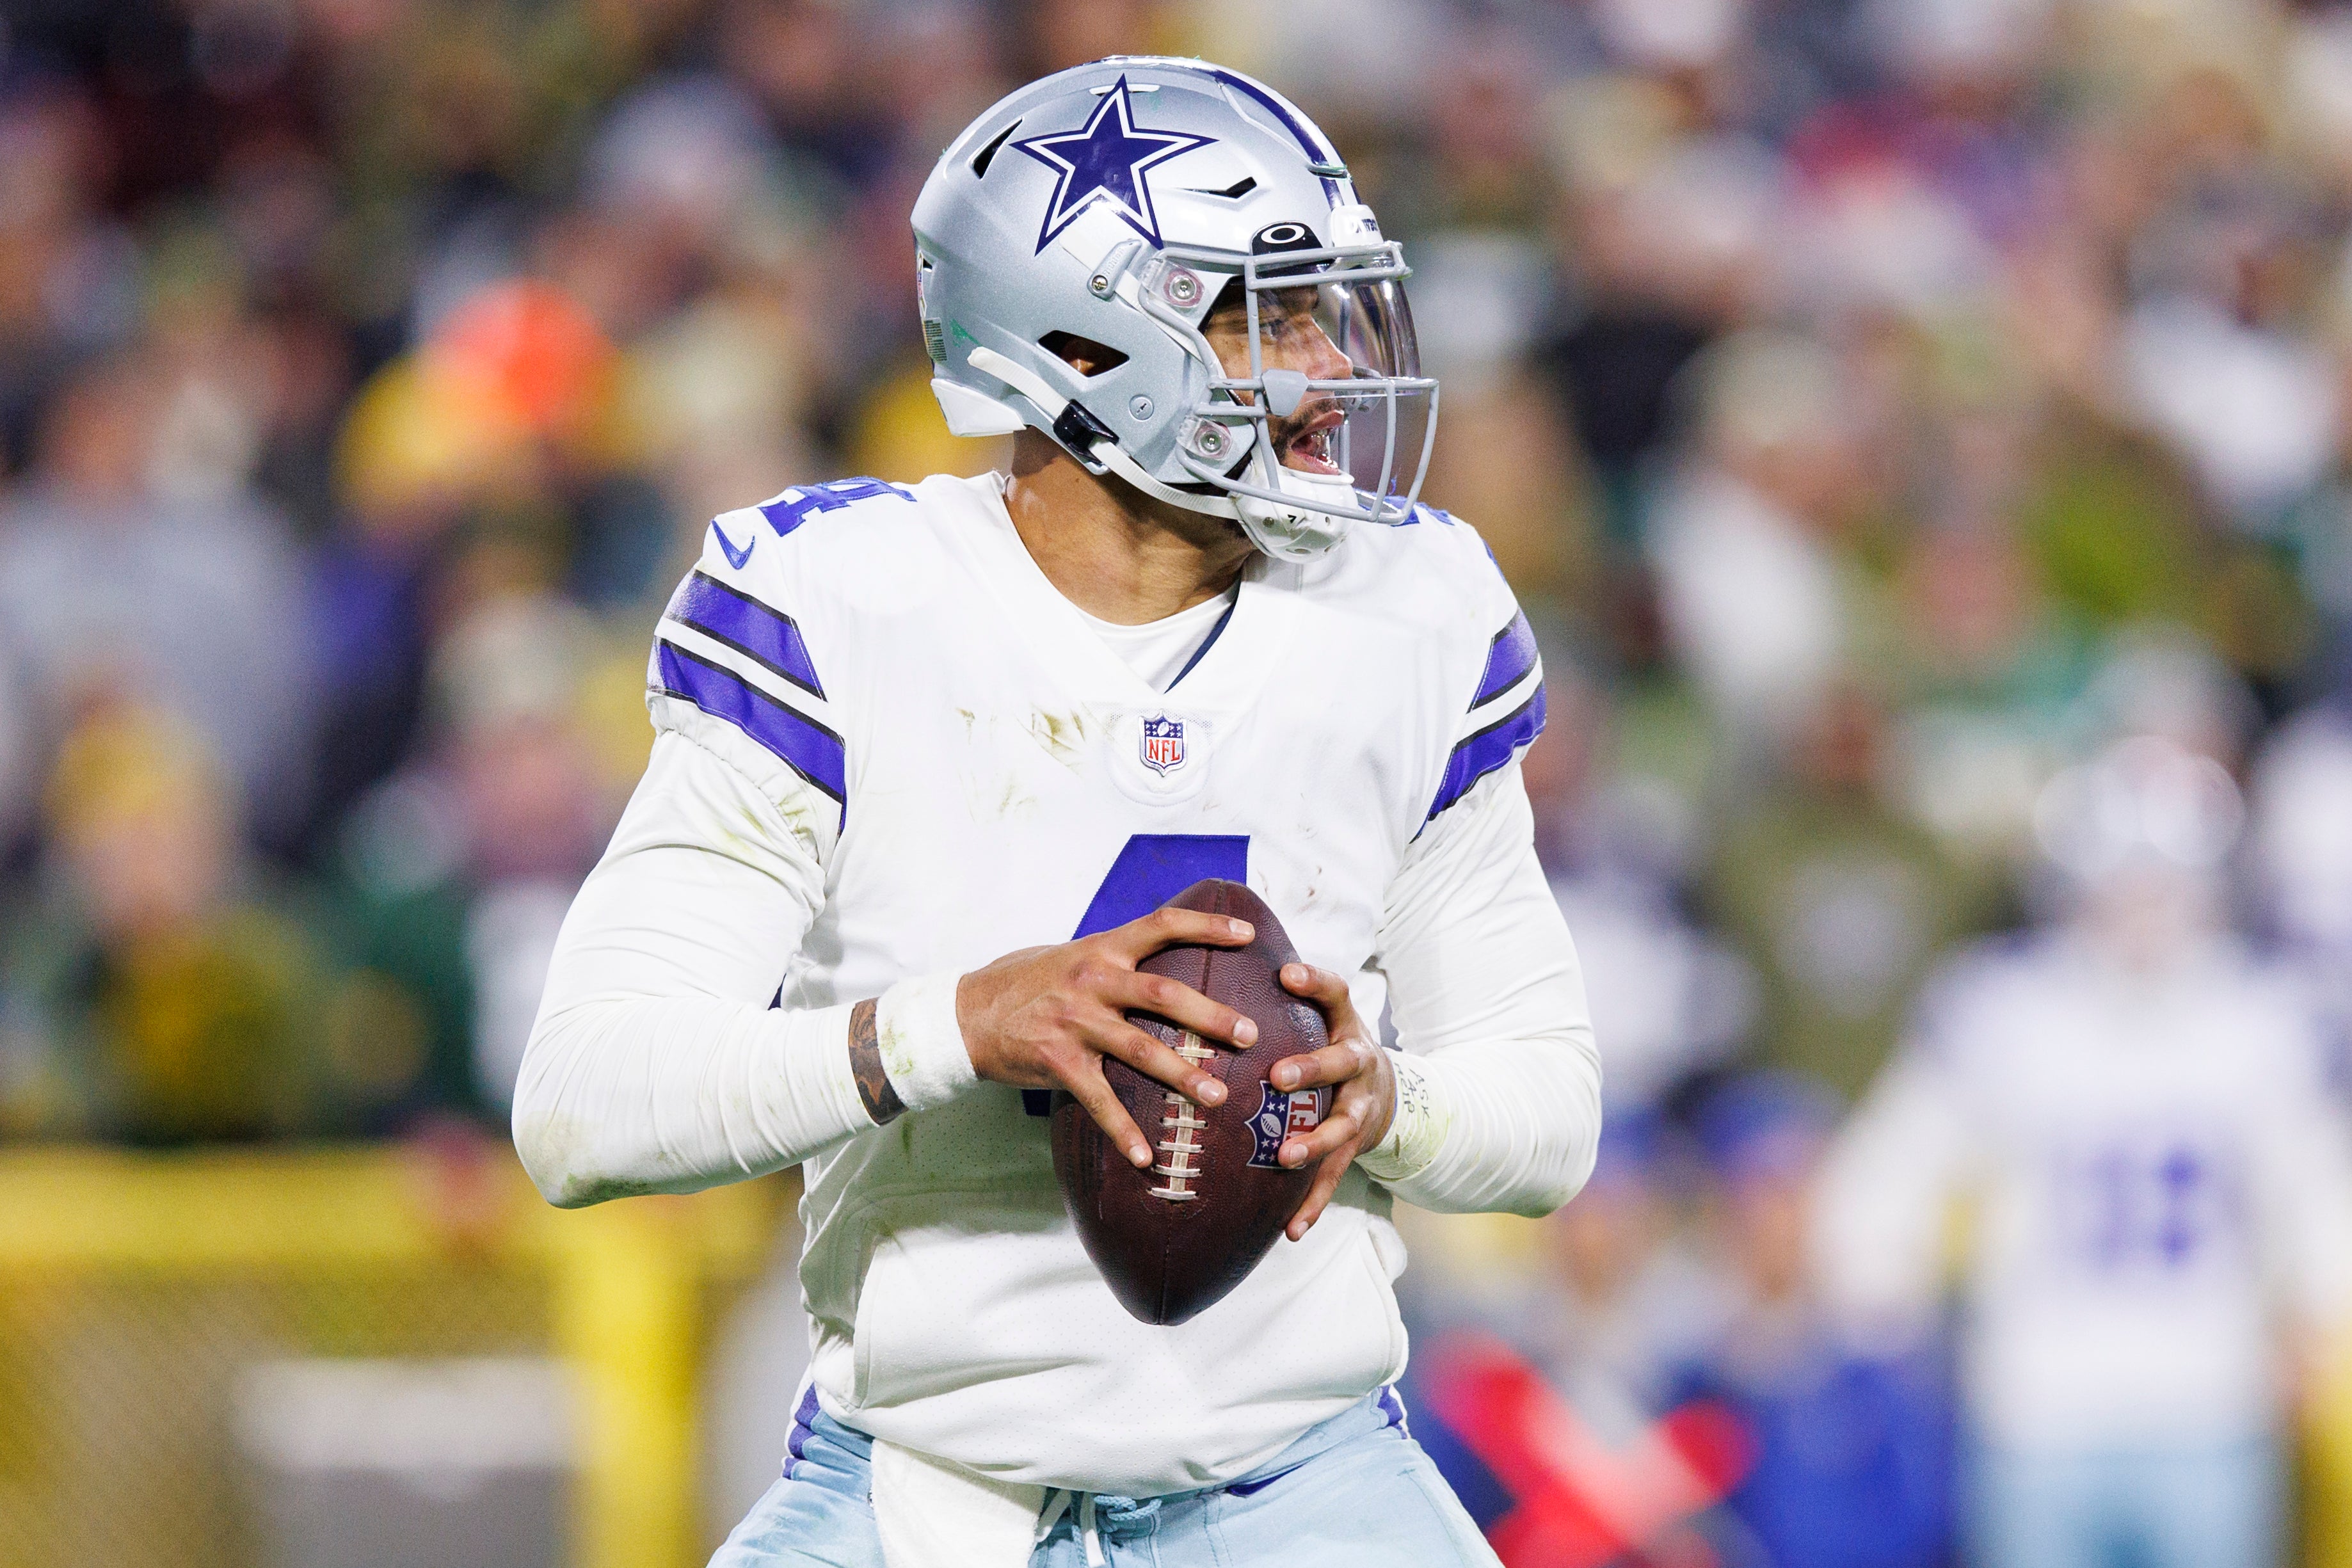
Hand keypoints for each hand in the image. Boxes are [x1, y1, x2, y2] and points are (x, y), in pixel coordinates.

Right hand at [957, 908, 1259, 1169]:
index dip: (1206, 926)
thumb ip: (1114, 957)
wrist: (966, 1014)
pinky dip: (1123, 1130)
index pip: (1161, 925)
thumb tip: (1164, 954)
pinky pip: (1098, 1100)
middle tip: (1250, 1034)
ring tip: (1218, 1097)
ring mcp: (1074, 1023)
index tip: (1246, 934)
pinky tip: (1146, 1157)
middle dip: (1211, 1015)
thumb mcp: (1070, 955)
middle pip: (1162, 994)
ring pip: (1140, 1050)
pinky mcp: (1057, 1062)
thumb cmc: (1024, 982)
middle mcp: (1091, 982)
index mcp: (1100, 949)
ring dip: (1183, 1075)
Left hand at [1269, 962, 1395, 1239]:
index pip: (1335, 993)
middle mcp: (1357, 1062)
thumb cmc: (1327, 1044)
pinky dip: (1314, 1204)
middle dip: (1311, 1070)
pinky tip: (1291, 1230)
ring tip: (1285, 1157)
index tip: (1285, 973)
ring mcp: (1360, 1107)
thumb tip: (1209, 957)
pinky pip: (1335, 1177)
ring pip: (1342, 1126)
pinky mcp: (1355, 1147)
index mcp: (1343, 1024)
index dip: (1314, 983)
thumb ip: (1279, 998)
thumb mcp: (1318, 1015)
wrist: (1386, 1091)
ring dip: (1315, 1142)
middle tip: (1278, 1077)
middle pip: (1339, 1062)